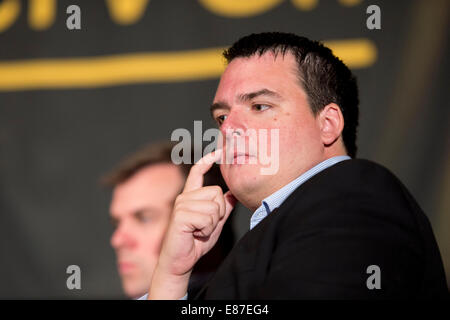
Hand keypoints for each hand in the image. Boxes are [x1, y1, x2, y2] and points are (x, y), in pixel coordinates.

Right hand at [148, 149, 235, 298]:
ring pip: (214, 207)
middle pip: (217, 193)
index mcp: (191, 196)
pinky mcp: (180, 215)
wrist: (180, 262)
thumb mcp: (215, 223)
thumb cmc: (196, 242)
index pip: (197, 172)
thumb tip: (232, 194)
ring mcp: (181, 205)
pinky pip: (207, 218)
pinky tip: (196, 234)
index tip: (218, 151)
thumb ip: (223, 209)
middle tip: (205, 226)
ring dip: (212, 224)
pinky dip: (207, 230)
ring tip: (200, 231)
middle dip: (218, 213)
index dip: (207, 161)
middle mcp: (184, 197)